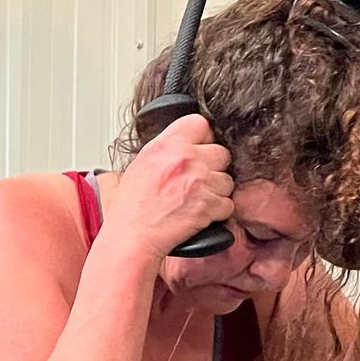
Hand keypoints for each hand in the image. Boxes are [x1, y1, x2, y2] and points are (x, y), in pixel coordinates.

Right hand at [105, 113, 234, 261]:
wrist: (132, 236)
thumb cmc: (132, 207)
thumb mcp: (141, 164)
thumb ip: (167, 150)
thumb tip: (185, 145)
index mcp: (166, 145)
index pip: (200, 123)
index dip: (203, 137)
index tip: (200, 148)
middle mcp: (185, 159)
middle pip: (221, 152)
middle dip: (214, 166)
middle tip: (198, 180)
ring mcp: (199, 182)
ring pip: (227, 180)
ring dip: (217, 191)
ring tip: (195, 200)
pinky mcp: (208, 205)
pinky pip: (227, 204)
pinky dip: (217, 212)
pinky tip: (198, 214)